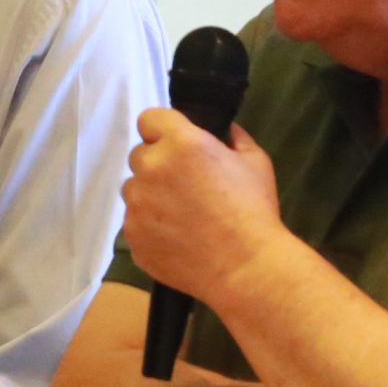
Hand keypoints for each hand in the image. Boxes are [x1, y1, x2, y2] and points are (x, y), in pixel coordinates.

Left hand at [120, 110, 284, 307]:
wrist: (245, 267)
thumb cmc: (254, 211)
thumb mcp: (255, 163)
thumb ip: (234, 138)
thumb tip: (224, 130)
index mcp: (181, 143)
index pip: (149, 119)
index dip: (161, 130)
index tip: (174, 144)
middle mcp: (151, 168)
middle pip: (139, 155)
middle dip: (158, 165)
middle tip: (184, 185)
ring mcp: (137, 204)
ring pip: (134, 190)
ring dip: (150, 196)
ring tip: (180, 216)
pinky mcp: (132, 236)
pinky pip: (134, 223)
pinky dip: (149, 227)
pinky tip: (176, 238)